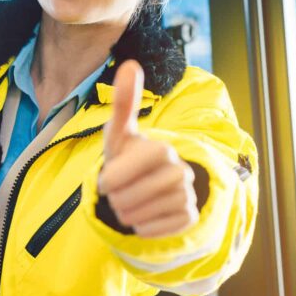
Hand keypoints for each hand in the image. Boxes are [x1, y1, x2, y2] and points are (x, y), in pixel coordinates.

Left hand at [98, 61, 198, 237]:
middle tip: (119, 192)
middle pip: (132, 196)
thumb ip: (124, 102)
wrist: (143, 188)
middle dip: (116, 197)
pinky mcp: (189, 218)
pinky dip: (140, 227)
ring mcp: (187, 195)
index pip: (133, 166)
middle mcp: (180, 171)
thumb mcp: (119, 135)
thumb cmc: (127, 159)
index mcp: (162, 150)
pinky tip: (142, 215)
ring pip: (141, 215)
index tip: (106, 180)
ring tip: (128, 202)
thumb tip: (131, 64)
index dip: (115, 176)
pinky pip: (154, 230)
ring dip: (126, 213)